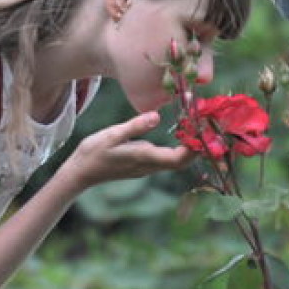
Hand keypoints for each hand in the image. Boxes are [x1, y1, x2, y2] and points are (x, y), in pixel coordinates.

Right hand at [64, 112, 192, 189]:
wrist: (81, 172)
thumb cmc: (94, 152)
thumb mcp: (112, 134)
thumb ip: (135, 126)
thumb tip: (157, 116)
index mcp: (145, 158)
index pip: (178, 158)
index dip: (194, 148)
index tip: (203, 129)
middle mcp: (149, 165)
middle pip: (182, 161)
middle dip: (198, 147)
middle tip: (208, 126)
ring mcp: (147, 166)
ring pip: (176, 160)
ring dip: (190, 146)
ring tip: (198, 125)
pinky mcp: (143, 163)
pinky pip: (167, 158)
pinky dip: (179, 146)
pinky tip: (182, 132)